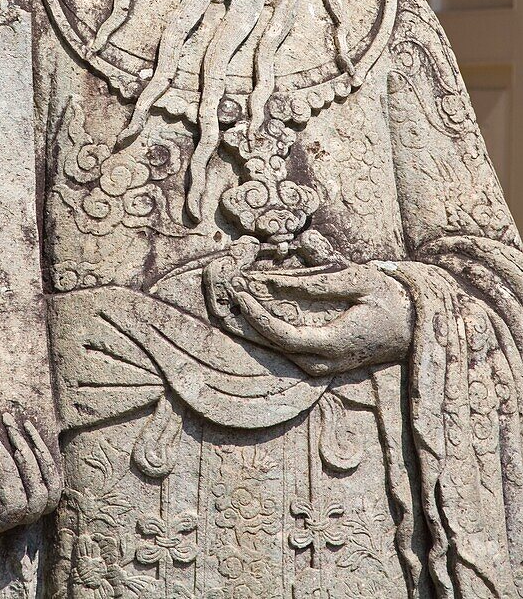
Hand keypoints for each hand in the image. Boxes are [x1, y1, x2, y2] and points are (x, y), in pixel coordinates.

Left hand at [231, 262, 413, 376]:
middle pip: (276, 347)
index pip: (283, 336)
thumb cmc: (388, 298)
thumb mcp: (358, 280)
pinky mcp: (326, 365)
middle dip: (251, 321)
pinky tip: (261, 315)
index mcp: (334, 343)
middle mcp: (326, 362)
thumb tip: (278, 282)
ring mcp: (326, 368)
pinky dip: (273, 334)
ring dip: (259, 329)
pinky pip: (292, 352)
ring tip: (241, 301)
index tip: (240, 295)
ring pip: (281, 353)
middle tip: (233, 294)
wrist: (414, 326)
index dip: (257, 317)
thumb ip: (318, 283)